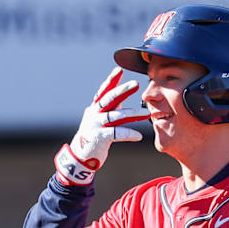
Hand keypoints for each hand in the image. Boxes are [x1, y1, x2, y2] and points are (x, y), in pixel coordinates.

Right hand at [55, 67, 149, 185]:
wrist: (81, 158)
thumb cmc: (94, 137)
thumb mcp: (101, 120)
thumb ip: (111, 109)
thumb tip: (122, 97)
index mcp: (95, 108)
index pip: (103, 91)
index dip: (111, 80)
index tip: (119, 70)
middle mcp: (94, 114)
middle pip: (109, 98)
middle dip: (122, 90)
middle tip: (136, 83)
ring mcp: (96, 125)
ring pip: (116, 116)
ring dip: (133, 113)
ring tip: (147, 113)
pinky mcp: (100, 138)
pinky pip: (117, 133)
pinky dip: (130, 134)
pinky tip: (139, 136)